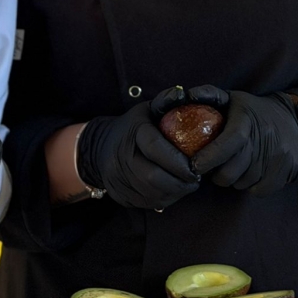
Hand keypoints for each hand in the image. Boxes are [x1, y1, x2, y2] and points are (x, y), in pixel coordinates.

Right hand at [75, 88, 200, 210]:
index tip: (196, 166)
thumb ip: (165, 102)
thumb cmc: (133, 127)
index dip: (178, 161)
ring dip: (175, 193)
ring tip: (188, 184)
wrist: (101, 148)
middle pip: (153, 177)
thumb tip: (182, 94)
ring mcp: (118, 179)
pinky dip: (166, 199)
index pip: (155, 148)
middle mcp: (121, 158)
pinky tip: (174, 191)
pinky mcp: (121, 196)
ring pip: (152, 194)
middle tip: (196, 179)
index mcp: (132, 133)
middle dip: (180, 182)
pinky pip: (148, 203)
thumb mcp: (147, 109)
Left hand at [187, 84, 297, 195]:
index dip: (210, 157)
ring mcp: (278, 156)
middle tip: (211, 169)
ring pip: (243, 182)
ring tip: (232, 167)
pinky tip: (248, 173)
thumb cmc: (253, 110)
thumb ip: (209, 95)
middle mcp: (265, 138)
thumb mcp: (233, 97)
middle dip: (215, 174)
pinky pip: (259, 190)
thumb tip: (188, 95)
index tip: (195, 165)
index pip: (229, 143)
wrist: (292, 119)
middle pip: (232, 170)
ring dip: (233, 180)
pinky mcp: (287, 170)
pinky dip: (250, 186)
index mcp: (247, 119)